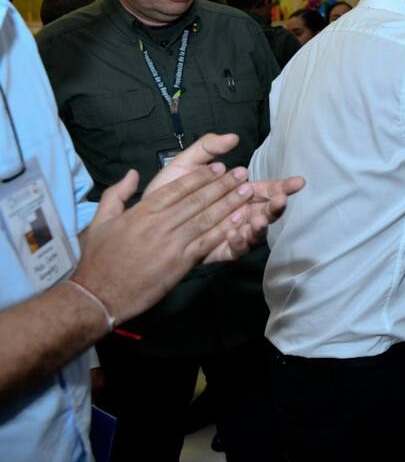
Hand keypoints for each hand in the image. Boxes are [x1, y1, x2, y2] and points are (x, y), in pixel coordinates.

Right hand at [73, 163, 263, 323]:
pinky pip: (207, 242)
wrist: (100, 294)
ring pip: (206, 218)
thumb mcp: (100, 221)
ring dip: (229, 203)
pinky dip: (225, 229)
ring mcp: (171, 244)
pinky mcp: (180, 263)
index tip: (218, 168)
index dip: (200, 177)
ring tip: (247, 191)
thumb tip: (133, 174)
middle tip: (241, 173)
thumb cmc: (99, 258)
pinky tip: (239, 220)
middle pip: (196, 200)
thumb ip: (116, 194)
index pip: (176, 189)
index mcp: (141, 212)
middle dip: (222, 185)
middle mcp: (159, 225)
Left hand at [145, 133, 305, 262]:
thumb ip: (207, 148)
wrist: (141, 220)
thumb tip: (233, 137)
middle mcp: (238, 214)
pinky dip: (238, 242)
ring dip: (260, 225)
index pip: (265, 190)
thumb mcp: (185, 163)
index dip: (282, 186)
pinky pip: (235, 250)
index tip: (297, 182)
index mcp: (235, 193)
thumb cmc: (166, 191)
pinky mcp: (218, 251)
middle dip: (276, 207)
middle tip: (280, 200)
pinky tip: (235, 233)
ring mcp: (230, 233)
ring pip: (254, 232)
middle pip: (266, 212)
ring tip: (258, 219)